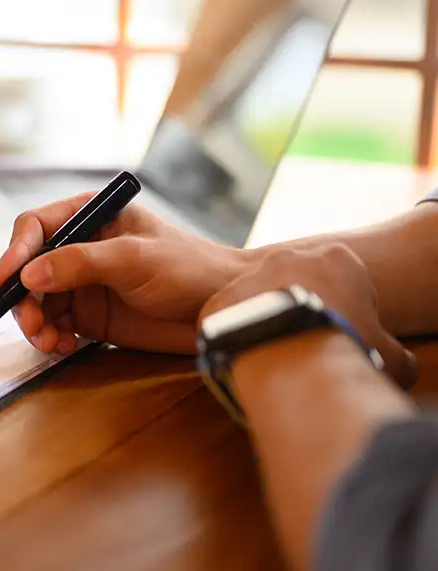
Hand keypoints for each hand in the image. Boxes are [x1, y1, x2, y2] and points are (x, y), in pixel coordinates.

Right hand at [0, 192, 248, 354]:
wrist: (221, 308)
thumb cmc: (188, 268)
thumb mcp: (133, 259)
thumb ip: (80, 263)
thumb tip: (30, 275)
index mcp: (89, 217)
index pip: (36, 227)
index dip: (15, 252)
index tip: (5, 281)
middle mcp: (79, 247)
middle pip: (29, 268)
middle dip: (24, 297)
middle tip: (31, 323)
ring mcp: (82, 283)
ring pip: (37, 300)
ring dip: (35, 322)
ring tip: (49, 341)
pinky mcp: (88, 315)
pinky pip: (54, 324)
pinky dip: (50, 337)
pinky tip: (63, 347)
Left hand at [200, 243, 417, 388]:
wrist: (295, 360)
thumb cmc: (349, 353)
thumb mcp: (390, 356)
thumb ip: (395, 353)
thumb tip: (400, 363)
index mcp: (337, 258)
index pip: (342, 281)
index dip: (344, 312)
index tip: (340, 335)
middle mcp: (288, 257)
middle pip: (295, 286)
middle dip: (300, 311)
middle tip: (304, 345)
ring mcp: (249, 275)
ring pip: (257, 300)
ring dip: (265, 323)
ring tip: (276, 356)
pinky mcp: (218, 301)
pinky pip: (225, 320)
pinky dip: (233, 339)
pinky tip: (246, 360)